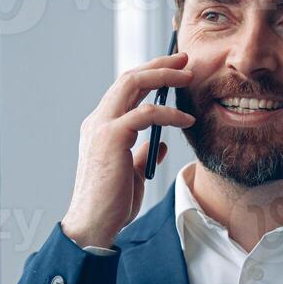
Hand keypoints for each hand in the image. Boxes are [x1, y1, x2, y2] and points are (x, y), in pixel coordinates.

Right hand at [60, 49, 194, 248]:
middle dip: (159, 64)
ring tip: (189, 77)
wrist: (93, 224)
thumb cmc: (111, 203)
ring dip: (164, 76)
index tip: (175, 68)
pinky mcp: (111, 137)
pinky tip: (186, 120)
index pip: (125, 89)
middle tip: (185, 59)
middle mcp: (98, 121)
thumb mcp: (130, 173)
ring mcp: (102, 127)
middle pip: (129, 78)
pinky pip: (146, 114)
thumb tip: (160, 143)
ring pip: (133, 84)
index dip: (150, 74)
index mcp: (100, 127)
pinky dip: (169, 113)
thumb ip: (141, 154)